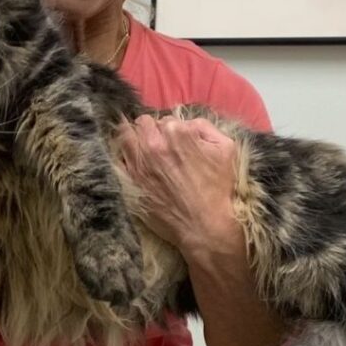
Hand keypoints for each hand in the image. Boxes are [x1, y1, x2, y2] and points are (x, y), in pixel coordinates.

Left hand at [116, 114, 241, 258]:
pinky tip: (132, 160)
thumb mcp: (226, 148)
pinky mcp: (131, 180)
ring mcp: (139, 162)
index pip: (167, 119)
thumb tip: (187, 123)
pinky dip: (124, 155)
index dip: (172, 129)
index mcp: (178, 132)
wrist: (203, 225)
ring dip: (133, 137)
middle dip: (151, 130)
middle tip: (159, 143)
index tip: (176, 142)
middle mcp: (154, 144)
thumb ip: (206, 126)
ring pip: (125, 135)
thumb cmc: (218, 188)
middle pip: (143, 123)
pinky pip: (119, 157)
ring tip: (142, 148)